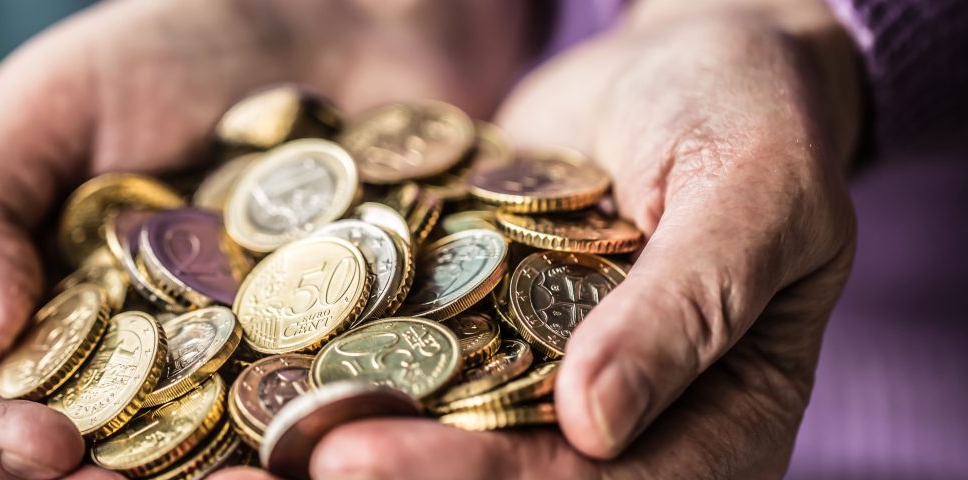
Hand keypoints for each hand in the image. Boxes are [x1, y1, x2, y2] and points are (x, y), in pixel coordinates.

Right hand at [0, 1, 530, 476]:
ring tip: (276, 476)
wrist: (328, 16)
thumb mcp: (50, 103)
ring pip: (243, 461)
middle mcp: (160, 369)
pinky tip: (371, 435)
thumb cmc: (171, 48)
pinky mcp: (364, 351)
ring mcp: (265, 369)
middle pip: (123, 468)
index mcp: (65, 325)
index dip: (4, 452)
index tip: (44, 446)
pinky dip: (360, 433)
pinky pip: (358, 413)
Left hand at [215, 1, 860, 478]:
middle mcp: (621, 436)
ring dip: (328, 452)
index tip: (350, 463)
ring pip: (434, 449)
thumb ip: (687, 306)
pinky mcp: (484, 342)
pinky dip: (329, 385)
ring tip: (215, 454)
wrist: (693, 62)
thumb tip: (596, 426)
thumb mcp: (749, 193)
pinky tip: (232, 379)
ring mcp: (544, 394)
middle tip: (251, 477)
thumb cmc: (751, 113)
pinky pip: (406, 379)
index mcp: (712, 432)